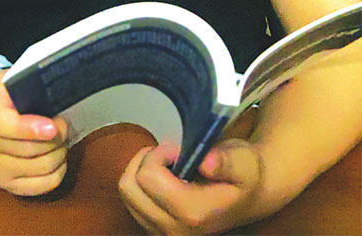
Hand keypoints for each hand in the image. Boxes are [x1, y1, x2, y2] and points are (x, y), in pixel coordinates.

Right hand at [0, 71, 68, 195]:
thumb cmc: (9, 94)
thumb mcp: (14, 77)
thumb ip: (31, 82)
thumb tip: (59, 87)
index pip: (3, 125)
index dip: (30, 128)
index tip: (53, 127)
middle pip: (29, 149)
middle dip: (56, 138)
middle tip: (64, 124)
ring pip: (39, 167)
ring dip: (59, 152)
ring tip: (62, 138)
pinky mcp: (5, 183)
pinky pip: (40, 185)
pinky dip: (58, 172)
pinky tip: (58, 156)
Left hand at [119, 139, 263, 234]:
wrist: (250, 197)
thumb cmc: (245, 175)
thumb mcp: (244, 162)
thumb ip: (225, 161)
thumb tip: (206, 162)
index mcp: (193, 214)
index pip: (149, 177)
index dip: (160, 154)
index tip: (179, 150)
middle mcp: (173, 231)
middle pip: (130, 186)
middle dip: (147, 160)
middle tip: (171, 154)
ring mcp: (162, 234)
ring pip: (126, 194)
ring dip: (141, 170)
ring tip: (166, 163)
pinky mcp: (155, 230)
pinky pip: (130, 201)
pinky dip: (140, 183)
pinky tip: (163, 176)